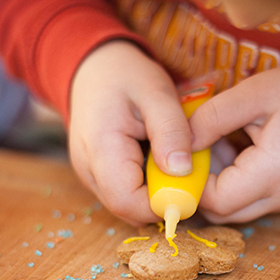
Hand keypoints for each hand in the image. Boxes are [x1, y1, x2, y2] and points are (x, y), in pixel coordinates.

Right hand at [69, 40, 191, 225]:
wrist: (95, 69)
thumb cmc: (126, 75)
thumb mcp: (156, 91)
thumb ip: (170, 130)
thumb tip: (182, 172)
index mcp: (99, 149)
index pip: (128, 202)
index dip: (164, 201)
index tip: (190, 182)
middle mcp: (89, 171)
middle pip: (129, 210)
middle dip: (164, 197)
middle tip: (185, 167)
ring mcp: (91, 177)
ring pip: (130, 206)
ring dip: (158, 191)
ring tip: (170, 158)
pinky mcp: (99, 177)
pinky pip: (128, 195)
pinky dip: (149, 185)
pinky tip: (157, 160)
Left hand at [189, 59, 279, 222]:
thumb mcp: (252, 94)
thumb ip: (210, 119)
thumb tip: (178, 147)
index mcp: (273, 172)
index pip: (216, 201)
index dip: (191, 184)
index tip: (181, 156)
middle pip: (222, 213)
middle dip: (201, 186)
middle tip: (199, 149)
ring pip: (234, 209)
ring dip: (217, 184)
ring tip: (221, 144)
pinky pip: (250, 201)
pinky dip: (234, 183)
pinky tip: (237, 150)